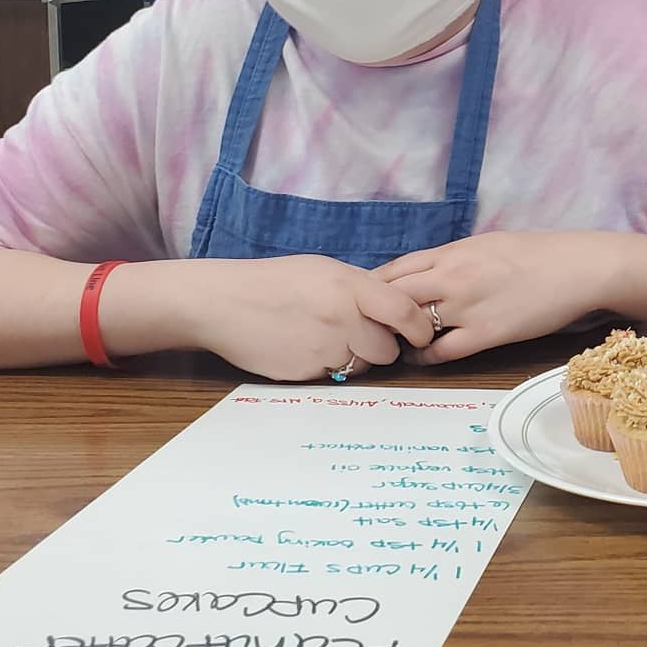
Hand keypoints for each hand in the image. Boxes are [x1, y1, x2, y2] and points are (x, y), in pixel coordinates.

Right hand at [114, 256, 435, 381]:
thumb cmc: (278, 281)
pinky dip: (328, 367)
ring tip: (329, 338)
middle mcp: (342, 319)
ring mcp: (323, 350)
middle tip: (363, 333)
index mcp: (350, 287)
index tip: (421, 333)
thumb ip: (364, 288)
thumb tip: (399, 307)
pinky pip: (334, 377)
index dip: (420, 327)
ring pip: (362, 367)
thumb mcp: (326, 270)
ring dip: (356, 358)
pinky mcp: (305, 375)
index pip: (405, 312)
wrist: (224, 303)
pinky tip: (307, 348)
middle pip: (388, 349)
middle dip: (382, 345)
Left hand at [378, 232, 614, 364]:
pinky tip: (420, 358)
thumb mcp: (485, 245)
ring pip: (411, 325)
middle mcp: (451, 277)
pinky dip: (424, 357)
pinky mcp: (485, 334)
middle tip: (370, 328)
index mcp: (452, 252)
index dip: (372, 288)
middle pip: (392, 297)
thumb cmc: (534, 254)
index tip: (364, 301)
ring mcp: (466, 306)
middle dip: (376, 314)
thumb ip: (453, 260)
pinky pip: (441, 351)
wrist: (574, 268)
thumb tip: (429, 274)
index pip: (395, 270)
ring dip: (397, 337)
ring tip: (392, 345)